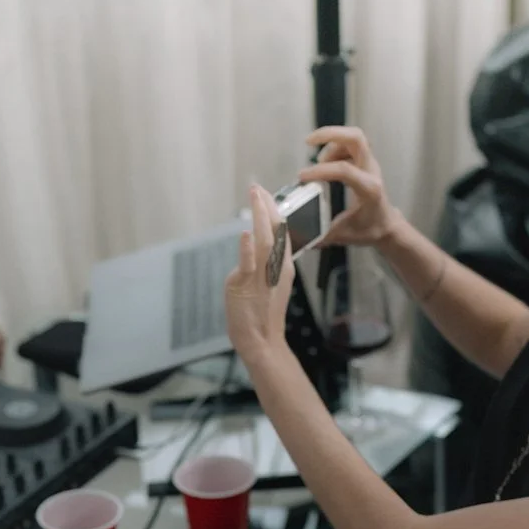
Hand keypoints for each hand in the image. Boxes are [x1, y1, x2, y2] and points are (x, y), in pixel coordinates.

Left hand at [223, 184, 295, 363]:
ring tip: (255, 196)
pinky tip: (244, 232)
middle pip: (275, 230)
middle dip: (267, 206)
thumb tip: (252, 242)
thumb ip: (263, 261)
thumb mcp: (268, 282)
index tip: (264, 193)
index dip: (273, 210)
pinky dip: (247, 248)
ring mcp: (263, 276)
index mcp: (284, 265)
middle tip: (257, 187)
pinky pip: (249, 264)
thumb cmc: (262, 312)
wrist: (261, 340)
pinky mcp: (246, 286)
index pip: (280, 231)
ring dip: (259, 216)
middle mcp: (277, 267)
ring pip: (264, 240)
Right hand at [300, 126, 403, 247]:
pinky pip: (351, 143)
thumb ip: (321, 235)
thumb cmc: (369, 230)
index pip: (345, 170)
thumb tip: (298, 236)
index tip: (302, 177)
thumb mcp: (344, 235)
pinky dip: (335, 145)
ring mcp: (369, 163)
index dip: (321, 171)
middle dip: (330, 134)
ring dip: (331, 142)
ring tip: (318, 161)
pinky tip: (325, 161)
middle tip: (308, 142)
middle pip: (356, 138)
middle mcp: (371, 171)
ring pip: (353, 136)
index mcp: (369, 190)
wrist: (387, 225)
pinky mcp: (365, 161)